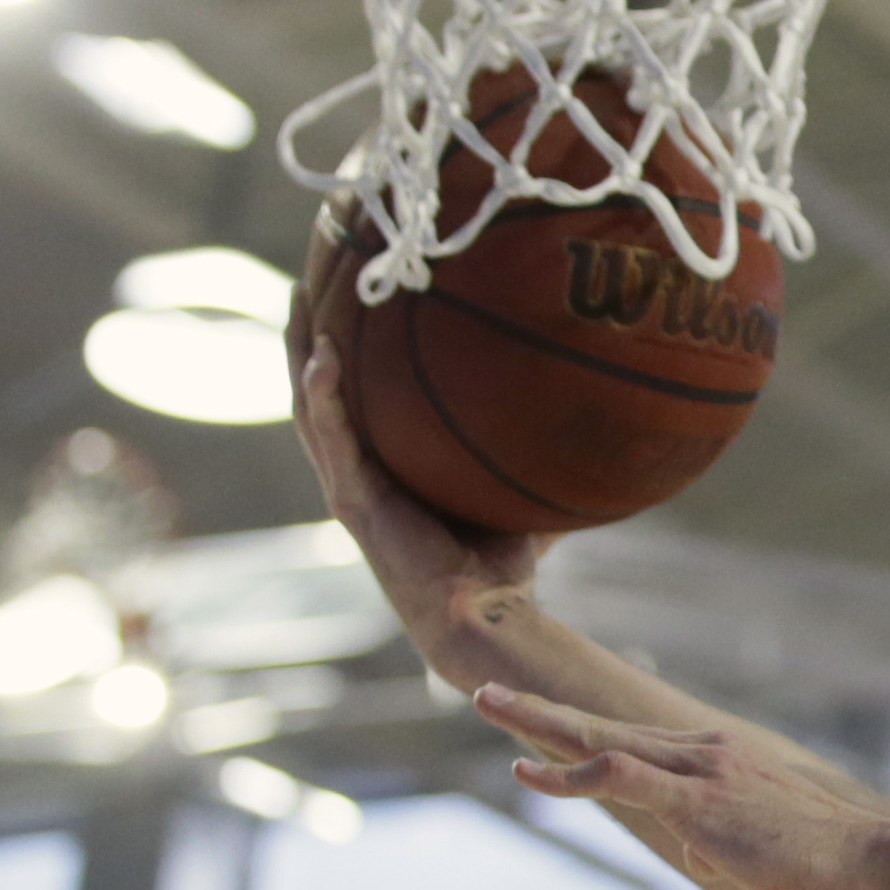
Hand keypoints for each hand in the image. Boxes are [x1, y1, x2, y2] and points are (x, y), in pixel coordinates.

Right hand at [290, 207, 544, 679]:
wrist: (485, 615)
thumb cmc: (502, 563)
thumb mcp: (518, 489)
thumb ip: (535, 450)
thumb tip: (591, 408)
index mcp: (386, 466)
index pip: (356, 395)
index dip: (345, 348)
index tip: (348, 291)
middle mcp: (359, 471)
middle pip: (319, 390)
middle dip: (307, 333)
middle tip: (307, 274)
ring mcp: (349, 484)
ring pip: (309, 407)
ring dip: (300, 352)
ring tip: (298, 299)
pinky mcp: (353, 503)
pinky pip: (331, 439)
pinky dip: (323, 398)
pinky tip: (321, 358)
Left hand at [478, 684, 889, 889]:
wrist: (870, 864)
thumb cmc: (826, 867)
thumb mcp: (762, 853)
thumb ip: (720, 845)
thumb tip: (699, 857)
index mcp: (720, 761)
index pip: (636, 743)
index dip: (584, 734)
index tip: (544, 725)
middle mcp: (704, 753)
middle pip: (606, 726)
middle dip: (543, 708)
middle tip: (488, 690)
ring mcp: (700, 772)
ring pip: (602, 739)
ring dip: (539, 722)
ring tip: (488, 703)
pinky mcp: (698, 801)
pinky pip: (619, 777)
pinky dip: (570, 773)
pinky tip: (528, 771)